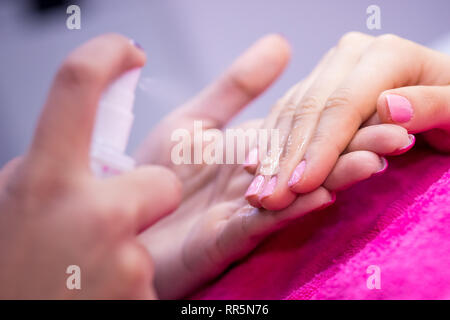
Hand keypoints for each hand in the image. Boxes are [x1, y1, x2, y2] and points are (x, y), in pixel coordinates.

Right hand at [0, 34, 180, 298]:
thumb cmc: (9, 270)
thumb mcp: (13, 203)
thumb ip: (49, 167)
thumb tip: (80, 141)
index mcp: (45, 181)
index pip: (78, 87)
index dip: (105, 55)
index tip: (124, 51)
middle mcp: (91, 214)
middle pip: (161, 182)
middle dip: (146, 200)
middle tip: (108, 225)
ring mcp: (124, 259)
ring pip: (157, 234)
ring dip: (131, 245)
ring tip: (91, 269)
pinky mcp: (144, 295)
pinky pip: (151, 271)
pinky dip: (129, 281)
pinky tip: (97, 291)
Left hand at [137, 35, 411, 298]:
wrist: (122, 216)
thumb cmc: (157, 172)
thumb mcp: (197, 119)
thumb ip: (238, 87)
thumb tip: (281, 45)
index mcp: (253, 151)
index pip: (304, 131)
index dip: (338, 118)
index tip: (379, 102)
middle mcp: (257, 180)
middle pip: (311, 162)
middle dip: (353, 147)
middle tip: (396, 131)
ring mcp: (243, 212)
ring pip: (296, 193)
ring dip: (335, 177)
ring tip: (372, 158)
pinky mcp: (225, 239)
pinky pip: (263, 223)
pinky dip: (293, 209)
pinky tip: (320, 192)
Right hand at [245, 32, 449, 209]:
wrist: (447, 96)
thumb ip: (432, 105)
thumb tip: (390, 107)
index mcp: (384, 54)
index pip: (343, 107)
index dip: (321, 148)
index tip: (303, 185)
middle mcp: (351, 57)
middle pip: (310, 111)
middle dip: (288, 158)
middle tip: (269, 198)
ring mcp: (331, 70)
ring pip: (292, 113)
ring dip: (271, 155)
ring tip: (258, 191)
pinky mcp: (319, 86)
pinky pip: (287, 113)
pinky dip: (270, 142)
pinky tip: (255, 165)